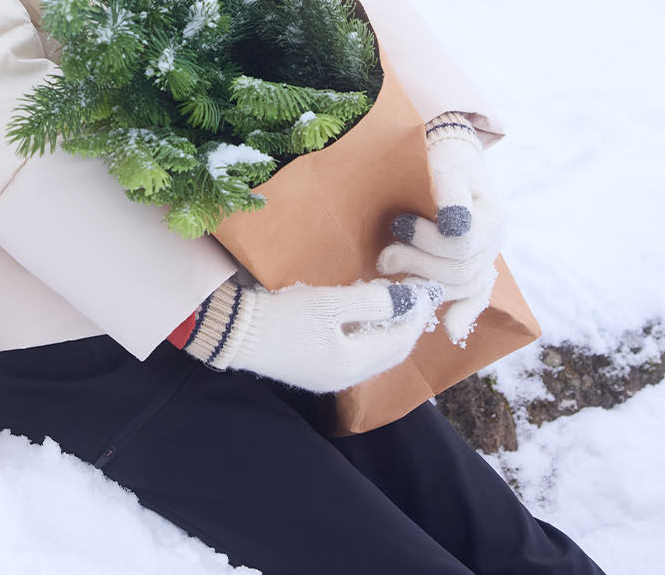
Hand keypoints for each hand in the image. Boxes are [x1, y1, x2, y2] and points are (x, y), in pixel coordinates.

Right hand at [183, 276, 442, 392]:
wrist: (235, 333)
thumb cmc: (284, 316)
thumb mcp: (331, 304)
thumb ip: (374, 301)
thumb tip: (413, 300)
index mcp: (355, 364)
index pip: (400, 339)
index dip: (417, 313)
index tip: (429, 287)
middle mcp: (347, 377)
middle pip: (390, 351)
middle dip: (407, 324)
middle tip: (417, 295)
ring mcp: (329, 376)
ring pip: (373, 353)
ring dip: (387, 329)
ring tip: (392, 300)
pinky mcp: (313, 369)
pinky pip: (354, 353)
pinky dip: (366, 334)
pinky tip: (360, 315)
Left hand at [378, 113, 501, 345]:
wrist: (450, 158)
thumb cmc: (442, 158)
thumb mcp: (446, 165)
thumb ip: (449, 192)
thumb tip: (453, 224)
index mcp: (489, 216)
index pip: (460, 244)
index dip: (426, 239)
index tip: (400, 223)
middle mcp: (493, 242)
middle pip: (459, 270)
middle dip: (417, 263)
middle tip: (386, 254)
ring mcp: (485, 258)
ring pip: (461, 287)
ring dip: (424, 282)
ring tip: (393, 267)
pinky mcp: (474, 269)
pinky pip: (475, 298)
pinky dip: (463, 314)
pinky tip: (449, 330)